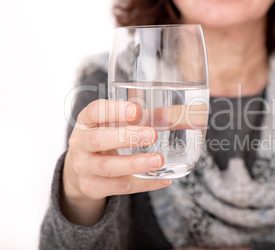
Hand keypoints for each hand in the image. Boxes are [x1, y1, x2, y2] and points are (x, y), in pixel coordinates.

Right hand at [61, 99, 171, 225]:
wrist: (80, 170)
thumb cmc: (104, 139)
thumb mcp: (110, 125)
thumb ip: (135, 118)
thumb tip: (171, 115)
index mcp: (85, 122)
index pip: (94, 111)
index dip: (114, 110)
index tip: (137, 111)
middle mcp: (79, 144)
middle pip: (97, 140)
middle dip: (126, 137)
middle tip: (153, 135)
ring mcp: (83, 168)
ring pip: (108, 167)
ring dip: (135, 164)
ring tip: (158, 160)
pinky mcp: (92, 187)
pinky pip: (120, 186)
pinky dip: (144, 183)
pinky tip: (163, 179)